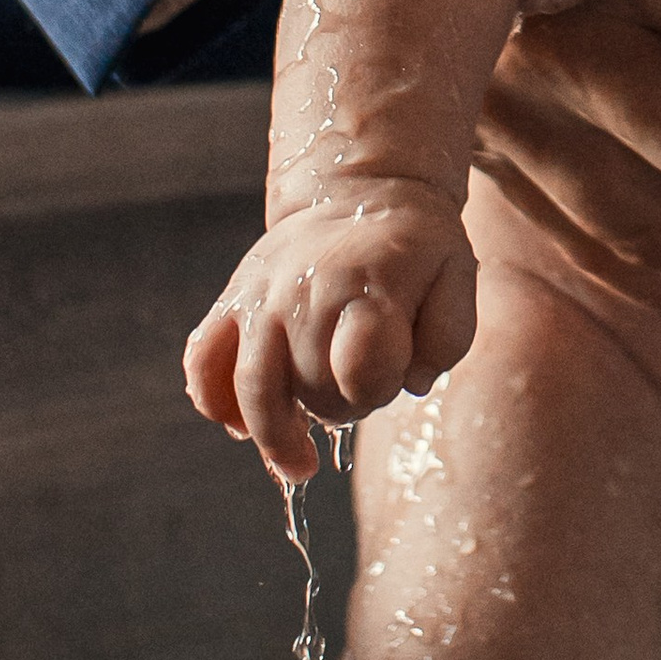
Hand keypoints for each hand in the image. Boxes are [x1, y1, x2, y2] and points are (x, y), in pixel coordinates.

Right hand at [185, 187, 475, 481]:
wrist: (360, 192)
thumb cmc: (415, 249)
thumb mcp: (457, 277)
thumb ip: (448, 337)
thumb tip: (412, 382)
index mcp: (367, 285)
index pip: (363, 369)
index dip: (381, 387)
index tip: (394, 375)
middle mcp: (305, 292)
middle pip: (312, 386)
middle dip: (344, 404)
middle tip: (364, 386)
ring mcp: (261, 298)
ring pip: (251, 386)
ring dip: (273, 437)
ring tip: (298, 467)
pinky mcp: (232, 302)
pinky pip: (203, 362)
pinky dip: (214, 400)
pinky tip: (238, 426)